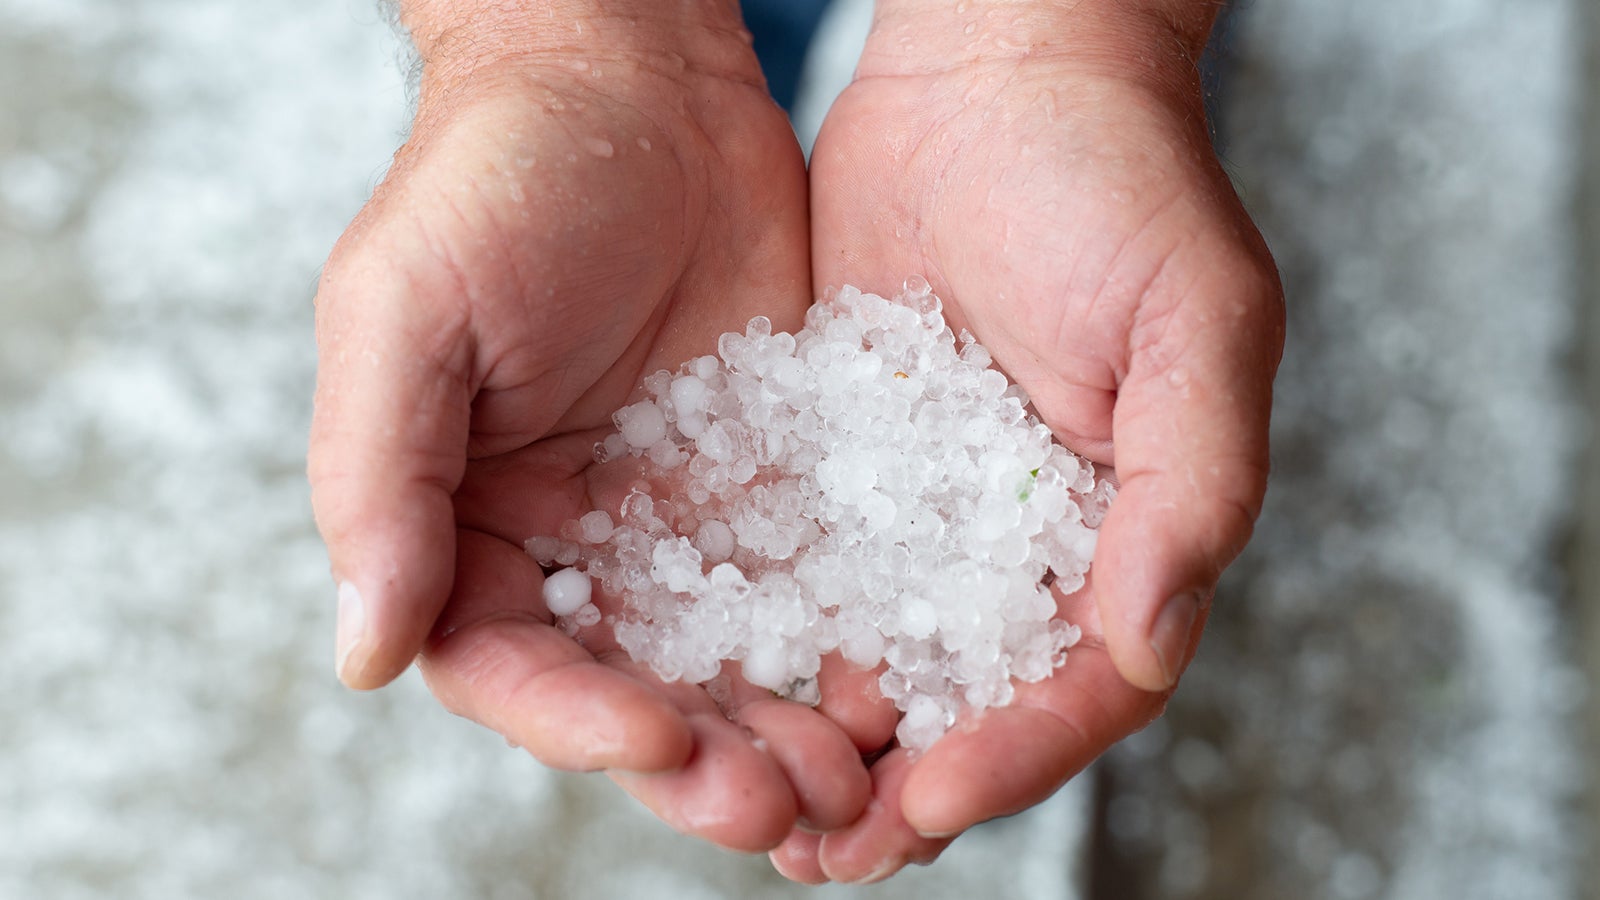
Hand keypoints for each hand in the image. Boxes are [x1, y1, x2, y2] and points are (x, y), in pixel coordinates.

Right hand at [307, 2, 867, 850]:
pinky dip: (843, 649)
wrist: (637, 78)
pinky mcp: (768, 482)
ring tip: (852, 781)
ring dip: (780, 733)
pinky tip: (898, 689)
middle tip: (784, 805)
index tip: (659, 745)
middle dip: (701, 760)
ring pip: (725, 663)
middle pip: (628, 691)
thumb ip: (377, 480)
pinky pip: (804, 586)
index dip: (575, 725)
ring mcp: (674, 519)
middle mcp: (568, 543)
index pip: (505, 665)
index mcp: (462, 521)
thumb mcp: (405, 310)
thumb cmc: (495, 174)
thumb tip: (364, 654)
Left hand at [779, 1, 1284, 880]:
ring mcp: (928, 514)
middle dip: (897, 788)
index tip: (933, 799)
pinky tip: (704, 687)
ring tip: (749, 804)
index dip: (1013, 753)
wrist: (997, 82)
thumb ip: (1186, 488)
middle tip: (821, 851)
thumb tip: (1145, 645)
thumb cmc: (1124, 184)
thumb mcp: (1195, 323)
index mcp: (1124, 534)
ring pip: (875, 661)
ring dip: (816, 743)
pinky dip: (761, 643)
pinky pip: (801, 576)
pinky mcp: (840, 469)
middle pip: (966, 702)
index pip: (1077, 686)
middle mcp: (1025, 546)